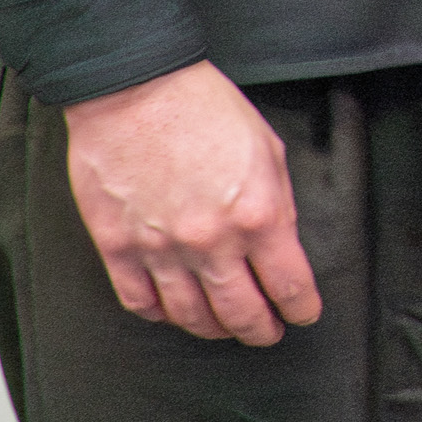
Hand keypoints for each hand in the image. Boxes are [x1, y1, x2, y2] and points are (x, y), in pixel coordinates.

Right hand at [58, 61, 321, 343]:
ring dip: (214, 328)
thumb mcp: (268, 150)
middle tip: (266, 332)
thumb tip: (280, 245)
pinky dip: (161, 314)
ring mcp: (161, 249)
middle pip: (241, 312)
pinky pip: (141, 301)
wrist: (135, 89)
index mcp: (257, 216)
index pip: (288, 285)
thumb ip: (277, 204)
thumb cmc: (204, 109)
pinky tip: (174, 310)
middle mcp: (211, 242)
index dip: (301, 308)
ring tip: (224, 327)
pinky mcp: (118, 247)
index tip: (303, 314)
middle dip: (260, 330)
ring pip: (192, 316)